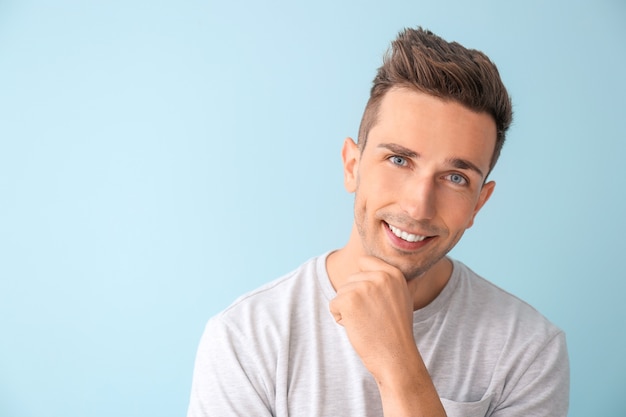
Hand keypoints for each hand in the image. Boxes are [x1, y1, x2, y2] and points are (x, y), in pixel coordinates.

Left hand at [329, 256, 415, 379]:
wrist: (395, 356)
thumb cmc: (396, 331)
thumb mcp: (402, 298)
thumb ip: (390, 280)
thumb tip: (371, 263)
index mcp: (393, 274)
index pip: (364, 262)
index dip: (362, 281)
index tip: (372, 301)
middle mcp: (379, 276)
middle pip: (350, 279)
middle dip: (355, 298)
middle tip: (372, 317)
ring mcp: (363, 287)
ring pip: (341, 292)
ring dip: (348, 309)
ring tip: (366, 323)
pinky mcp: (348, 300)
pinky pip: (333, 305)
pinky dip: (340, 318)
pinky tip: (357, 328)